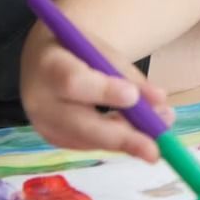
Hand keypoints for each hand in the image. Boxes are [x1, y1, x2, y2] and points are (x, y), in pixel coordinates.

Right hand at [20, 25, 175, 158]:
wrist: (43, 60)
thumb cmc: (76, 49)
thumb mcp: (100, 49)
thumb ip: (127, 75)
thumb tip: (159, 101)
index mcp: (48, 64)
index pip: (73, 81)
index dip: (104, 91)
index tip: (133, 97)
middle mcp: (40, 100)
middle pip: (80, 124)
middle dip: (121, 137)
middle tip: (154, 149)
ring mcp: (45, 125)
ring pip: (89, 140)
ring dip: (126, 140)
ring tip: (159, 135)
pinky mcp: (55, 139)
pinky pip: (90, 144)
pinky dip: (116, 140)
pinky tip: (138, 135)